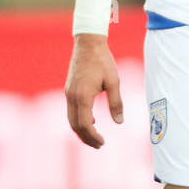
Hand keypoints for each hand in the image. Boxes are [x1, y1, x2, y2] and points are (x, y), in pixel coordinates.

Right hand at [64, 34, 123, 148]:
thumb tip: (119, 122)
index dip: (93, 136)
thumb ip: (116, 103)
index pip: (84, 124)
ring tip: (95, 137)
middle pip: (75, 125)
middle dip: (86, 138)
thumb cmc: (103, 61)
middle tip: (100, 145)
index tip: (103, 142)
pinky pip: (71, 110)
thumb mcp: (114, 81)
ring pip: (71, 119)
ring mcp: (68, 93)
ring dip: (81, 130)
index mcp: (83, 96)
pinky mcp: (69, 89)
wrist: (88, 43)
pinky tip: (91, 120)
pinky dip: (79, 119)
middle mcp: (72, 96)